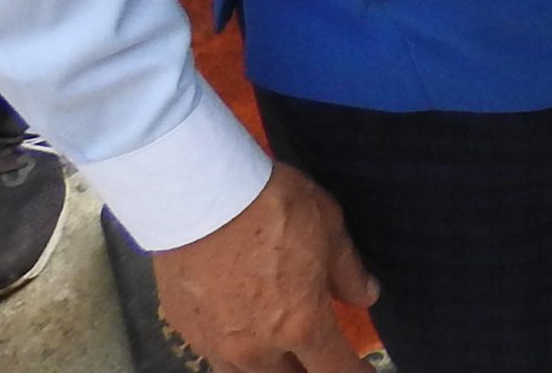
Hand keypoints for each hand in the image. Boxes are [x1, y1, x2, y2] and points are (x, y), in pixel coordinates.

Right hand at [152, 162, 377, 372]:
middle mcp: (258, 347)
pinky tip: (241, 337)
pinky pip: (215, 357)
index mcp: (301, 324)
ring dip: (270, 369)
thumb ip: (347, 270)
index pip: (335, 369)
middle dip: (309, 372)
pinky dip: (235, 355)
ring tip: (282, 356)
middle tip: (319, 358)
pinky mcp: (185, 330)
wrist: (199, 196)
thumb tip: (366, 296)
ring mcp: (216, 343)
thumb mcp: (329, 227)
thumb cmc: (273, 206)